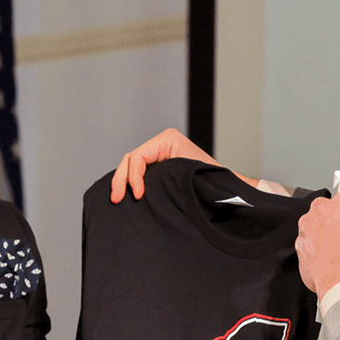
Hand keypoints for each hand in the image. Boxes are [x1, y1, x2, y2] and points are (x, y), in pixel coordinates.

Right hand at [110, 128, 248, 201]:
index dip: (134, 176)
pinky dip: (129, 184)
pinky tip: (125, 198)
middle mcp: (161, 143)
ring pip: (129, 166)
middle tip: (116, 199)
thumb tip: (153, 187)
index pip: (139, 155)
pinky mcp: (157, 167)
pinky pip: (136, 173)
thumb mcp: (191, 175)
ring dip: (122, 182)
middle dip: (121, 179)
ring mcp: (157, 154)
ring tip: (117, 200)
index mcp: (168, 139)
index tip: (138, 195)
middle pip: (130, 159)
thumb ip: (174, 178)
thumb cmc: (211, 181)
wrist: (222, 188)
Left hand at [295, 192, 339, 297]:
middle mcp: (322, 209)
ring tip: (333, 251)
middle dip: (332, 220)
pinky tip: (324, 259)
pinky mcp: (298, 242)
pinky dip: (313, 248)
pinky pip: (306, 241)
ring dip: (320, 234)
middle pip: (326, 209)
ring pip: (313, 224)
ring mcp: (306, 225)